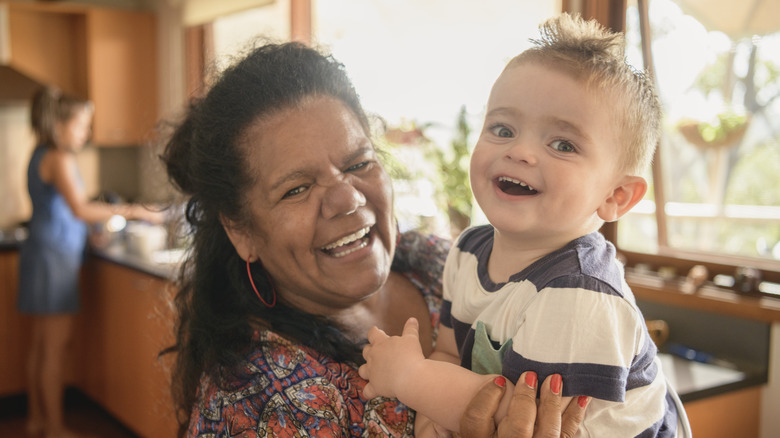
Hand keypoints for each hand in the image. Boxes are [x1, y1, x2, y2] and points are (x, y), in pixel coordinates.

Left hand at [359, 317, 425, 399]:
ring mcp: (372, 372)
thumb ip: (410, 328)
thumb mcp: (412, 339)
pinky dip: (369, 392)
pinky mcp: (375, 387)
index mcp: (380, 343)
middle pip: (366, 351)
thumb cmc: (411, 356)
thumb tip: (413, 319)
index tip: (377, 332)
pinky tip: (371, 392)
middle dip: (370, 351)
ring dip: (366, 370)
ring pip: (362, 370)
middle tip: (379, 353)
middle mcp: (373, 357)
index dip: (374, 332)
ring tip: (372, 372)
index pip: (372, 333)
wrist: (410, 377)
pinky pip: (367, 391)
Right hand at [457, 372, 588, 437]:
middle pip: (516, 429)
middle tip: (531, 375)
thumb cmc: (494, 428)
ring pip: (547, 434)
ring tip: (555, 380)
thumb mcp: (481, 422)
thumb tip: (500, 381)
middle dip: (525, 400)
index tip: (500, 380)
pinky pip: (567, 435)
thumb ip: (485, 405)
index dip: (487, 398)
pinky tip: (582, 397)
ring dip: (552, 405)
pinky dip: (575, 415)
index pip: (476, 421)